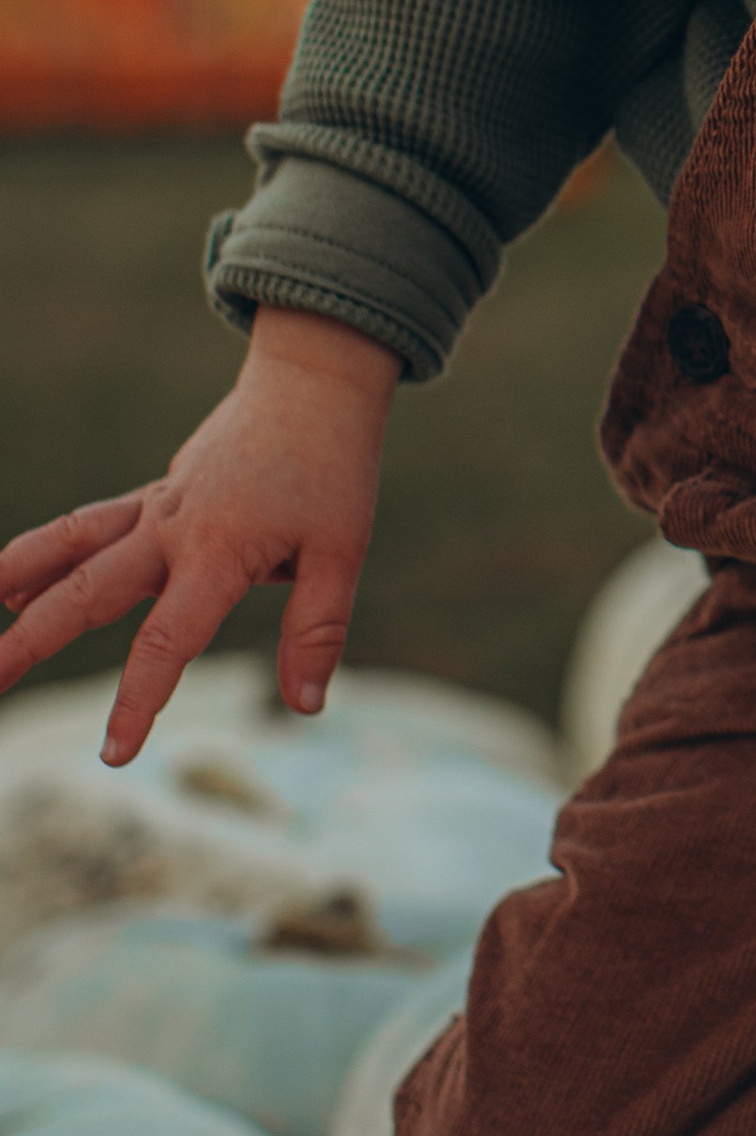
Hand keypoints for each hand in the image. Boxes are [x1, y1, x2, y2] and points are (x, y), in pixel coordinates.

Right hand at [0, 309, 398, 762]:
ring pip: (70, 550)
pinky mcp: (155, 495)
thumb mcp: (342, 551)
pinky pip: (89, 527)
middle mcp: (170, 530)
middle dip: (30, 644)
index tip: (113, 754)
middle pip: (84, 595)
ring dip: (18, 584)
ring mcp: (156, 508)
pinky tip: (13, 585)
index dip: (137, 702)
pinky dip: (46, 554)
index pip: (165, 642)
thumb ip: (316, 630)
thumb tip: (306, 706)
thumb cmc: (333, 467)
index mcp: (216, 552)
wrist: (314, 381)